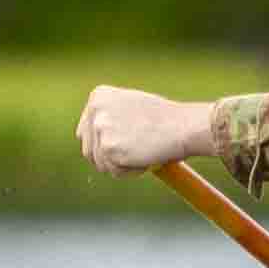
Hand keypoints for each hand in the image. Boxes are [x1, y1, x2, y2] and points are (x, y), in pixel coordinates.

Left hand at [74, 85, 227, 176]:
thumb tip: (94, 134)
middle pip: (88, 149)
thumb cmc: (164, 118)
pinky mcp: (109, 148)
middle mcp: (95, 110)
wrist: (183, 126)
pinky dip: (130, 171)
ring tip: (143, 150)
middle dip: (109, 157)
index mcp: (99, 96)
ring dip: (121, 164)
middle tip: (134, 152)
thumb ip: (109, 116)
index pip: (85, 131)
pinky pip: (114, 171)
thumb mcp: (130, 106)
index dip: (104, 143)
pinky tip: (145, 157)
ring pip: (100, 163)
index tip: (124, 142)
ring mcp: (101, 129)